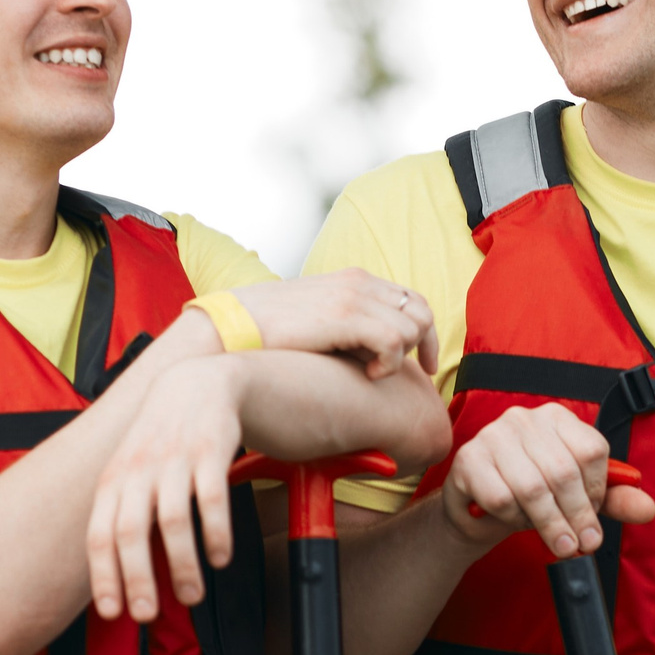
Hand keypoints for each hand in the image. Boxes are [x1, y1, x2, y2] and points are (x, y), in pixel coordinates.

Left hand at [86, 356, 245, 622]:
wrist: (196, 383)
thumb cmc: (158, 440)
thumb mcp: (128, 470)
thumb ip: (121, 514)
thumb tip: (118, 575)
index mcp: (113, 480)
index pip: (100, 535)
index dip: (105, 576)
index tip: (114, 612)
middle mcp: (139, 470)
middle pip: (131, 531)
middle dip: (138, 580)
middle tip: (148, 615)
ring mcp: (175, 459)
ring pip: (173, 520)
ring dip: (182, 565)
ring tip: (192, 594)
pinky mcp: (210, 451)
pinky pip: (212, 498)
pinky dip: (216, 533)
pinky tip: (220, 558)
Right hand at [229, 271, 437, 380]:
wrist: (228, 329)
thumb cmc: (268, 335)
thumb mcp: (316, 321)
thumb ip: (348, 327)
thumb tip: (374, 354)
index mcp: (354, 280)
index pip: (413, 299)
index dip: (427, 333)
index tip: (425, 366)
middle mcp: (358, 282)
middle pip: (422, 311)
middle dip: (425, 346)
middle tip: (415, 374)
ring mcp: (351, 297)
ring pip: (413, 326)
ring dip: (401, 356)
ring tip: (372, 372)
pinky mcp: (343, 316)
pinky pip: (395, 340)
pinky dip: (389, 363)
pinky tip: (367, 374)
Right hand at [441, 403, 654, 558]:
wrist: (479, 512)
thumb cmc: (530, 498)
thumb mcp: (577, 498)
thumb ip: (613, 500)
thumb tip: (648, 509)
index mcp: (557, 418)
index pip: (591, 450)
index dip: (596, 491)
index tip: (593, 516)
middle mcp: (525, 418)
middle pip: (564, 472)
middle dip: (577, 516)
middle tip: (581, 545)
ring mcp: (493, 435)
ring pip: (533, 488)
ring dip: (549, 524)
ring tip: (558, 543)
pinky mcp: (469, 460)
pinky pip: (501, 498)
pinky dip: (513, 518)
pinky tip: (514, 518)